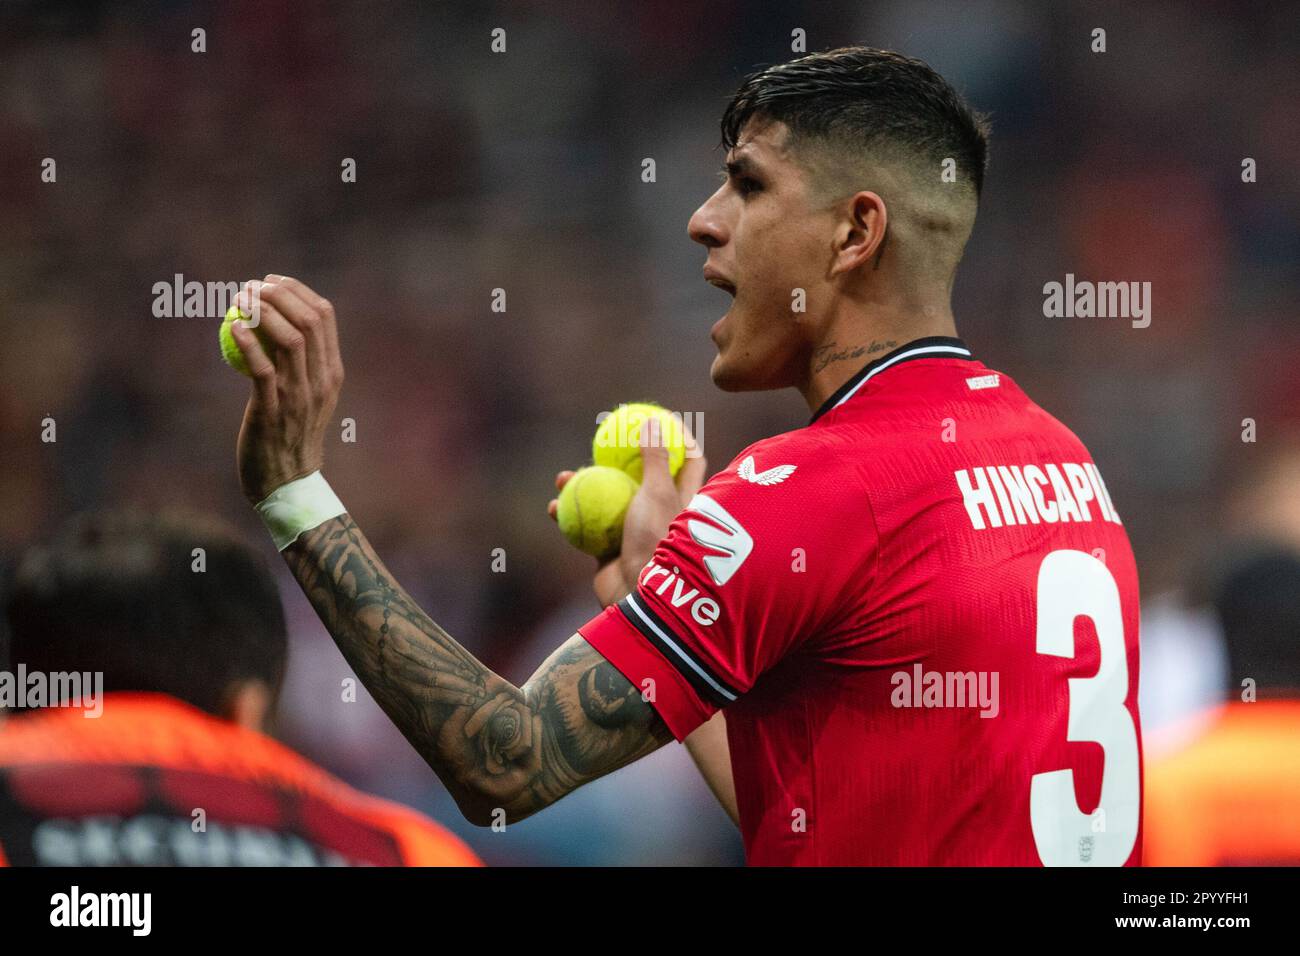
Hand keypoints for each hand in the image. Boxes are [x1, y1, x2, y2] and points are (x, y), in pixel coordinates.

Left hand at [229, 275, 343, 503]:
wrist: (287, 480)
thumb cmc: (290, 433)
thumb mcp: (307, 395)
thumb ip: (300, 363)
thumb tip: (275, 321)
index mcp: (332, 372)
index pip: (324, 318)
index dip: (298, 291)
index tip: (273, 281)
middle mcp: (321, 381)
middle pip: (309, 321)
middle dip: (280, 294)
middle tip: (252, 286)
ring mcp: (300, 396)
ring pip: (289, 340)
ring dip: (263, 313)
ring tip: (240, 300)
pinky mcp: (273, 411)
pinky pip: (263, 370)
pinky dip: (249, 344)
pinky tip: (233, 327)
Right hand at [549, 418, 706, 607]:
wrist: (639, 594)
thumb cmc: (657, 540)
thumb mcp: (658, 491)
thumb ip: (655, 457)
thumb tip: (651, 420)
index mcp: (685, 500)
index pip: (690, 461)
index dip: (681, 438)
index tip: (661, 418)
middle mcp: (662, 514)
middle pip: (642, 478)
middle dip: (619, 460)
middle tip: (602, 444)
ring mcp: (635, 533)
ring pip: (608, 501)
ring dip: (585, 488)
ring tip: (564, 477)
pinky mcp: (612, 552)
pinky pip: (586, 528)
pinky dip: (569, 517)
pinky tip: (552, 507)